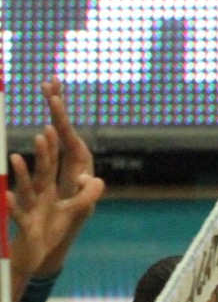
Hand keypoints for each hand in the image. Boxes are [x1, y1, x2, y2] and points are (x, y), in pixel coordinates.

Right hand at [9, 119, 104, 280]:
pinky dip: (11, 204)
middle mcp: (40, 195)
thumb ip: (85, 196)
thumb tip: (94, 178)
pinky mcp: (25, 224)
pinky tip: (5, 194)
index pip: (56, 163)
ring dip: (22, 175)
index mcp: (51, 189)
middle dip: (44, 153)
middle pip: (43, 171)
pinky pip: (16, 213)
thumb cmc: (51, 229)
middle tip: (44, 132)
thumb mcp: (72, 213)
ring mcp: (30, 208)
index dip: (56, 147)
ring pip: (26, 189)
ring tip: (16, 157)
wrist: (35, 254)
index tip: (55, 125)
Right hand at [44, 80, 96, 206]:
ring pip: (59, 125)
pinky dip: (54, 115)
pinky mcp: (60, 155)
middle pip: (65, 124)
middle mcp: (74, 154)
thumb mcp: (79, 204)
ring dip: (54, 104)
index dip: (61, 118)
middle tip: (52, 79)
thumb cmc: (71, 214)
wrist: (68, 222)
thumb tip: (87, 177)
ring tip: (48, 84)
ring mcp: (66, 154)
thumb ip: (83, 192)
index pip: (69, 135)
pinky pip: (56, 131)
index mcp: (79, 162)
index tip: (54, 98)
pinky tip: (50, 99)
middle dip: (58, 102)